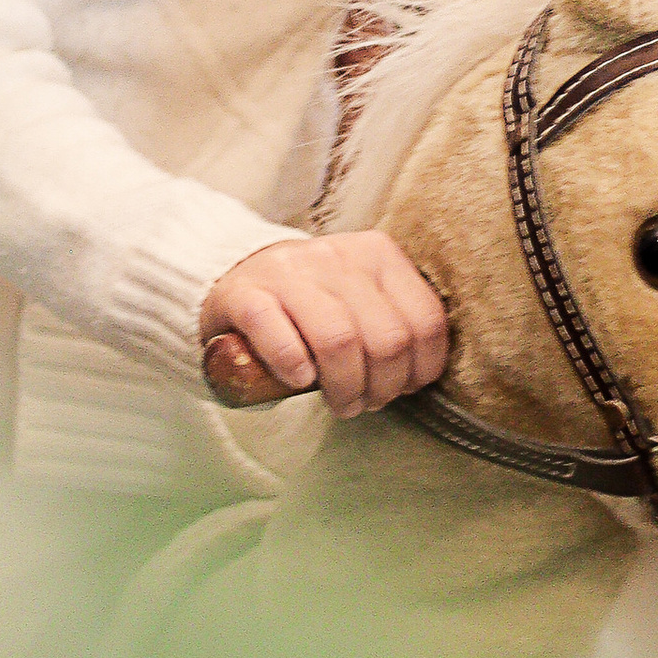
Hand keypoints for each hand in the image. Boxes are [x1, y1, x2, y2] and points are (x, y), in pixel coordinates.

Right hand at [200, 232, 448, 417]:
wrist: (232, 278)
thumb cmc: (307, 305)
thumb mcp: (359, 300)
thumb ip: (392, 324)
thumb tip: (417, 376)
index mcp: (377, 254)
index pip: (425, 320)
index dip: (422, 369)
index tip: (405, 387)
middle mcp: (337, 255)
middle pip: (386, 338)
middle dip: (383, 387)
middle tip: (365, 402)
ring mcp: (289, 271)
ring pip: (338, 338)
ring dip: (345, 386)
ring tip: (340, 402)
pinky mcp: (244, 293)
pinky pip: (276, 332)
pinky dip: (293, 365)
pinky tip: (299, 379)